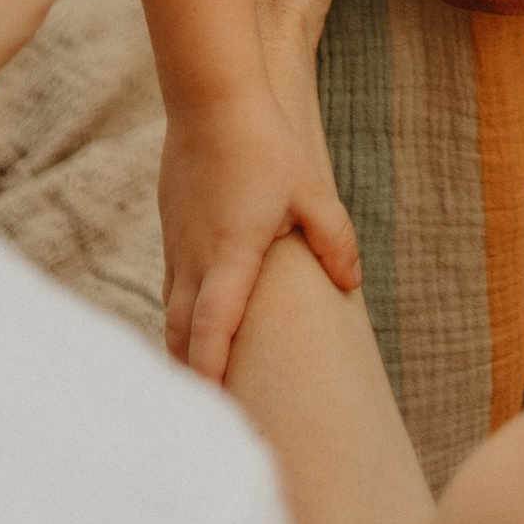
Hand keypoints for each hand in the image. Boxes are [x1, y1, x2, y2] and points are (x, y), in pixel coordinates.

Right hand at [161, 88, 361, 385]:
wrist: (210, 100)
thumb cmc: (265, 145)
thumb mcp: (311, 191)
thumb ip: (335, 239)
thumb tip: (351, 284)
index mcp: (231, 254)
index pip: (213, 326)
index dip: (210, 371)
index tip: (215, 409)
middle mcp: (195, 259)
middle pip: (184, 336)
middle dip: (194, 381)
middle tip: (213, 423)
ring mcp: (177, 248)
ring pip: (173, 316)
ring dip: (184, 354)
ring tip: (202, 394)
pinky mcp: (172, 235)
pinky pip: (172, 291)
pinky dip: (181, 322)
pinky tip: (195, 336)